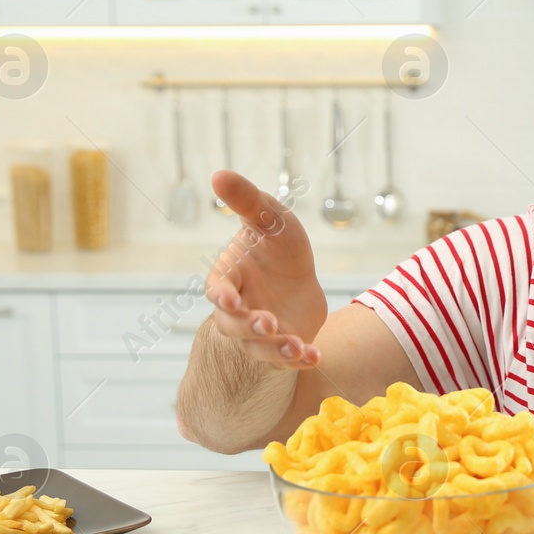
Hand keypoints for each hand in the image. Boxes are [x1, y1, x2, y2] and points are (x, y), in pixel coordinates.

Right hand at [203, 170, 327, 369]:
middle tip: (268, 324)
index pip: (217, 289)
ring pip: (259, 348)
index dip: (221, 295)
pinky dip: (299, 360)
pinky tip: (315, 356)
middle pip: (234, 326)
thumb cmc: (276, 245)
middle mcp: (238, 309)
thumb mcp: (269, 218)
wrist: (299, 280)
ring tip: (296, 346)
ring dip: (275, 349)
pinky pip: (286, 359)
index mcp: (230, 277)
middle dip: (249, 327)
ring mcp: (259, 332)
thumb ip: (246, 201)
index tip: (227, 299)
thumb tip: (218, 174)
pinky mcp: (282, 346)